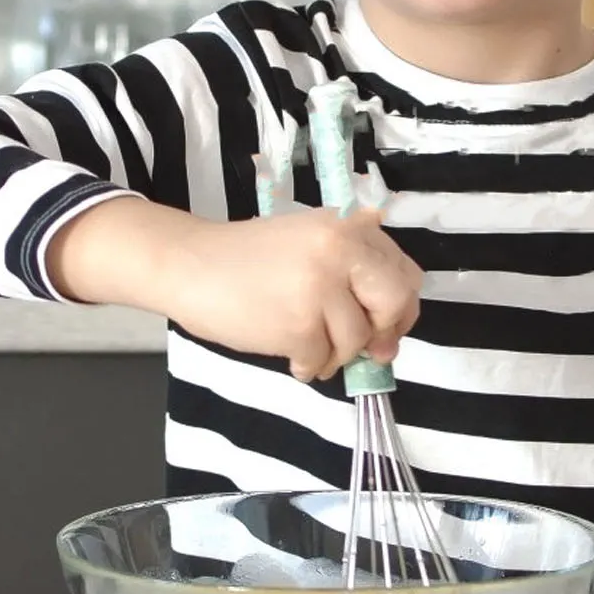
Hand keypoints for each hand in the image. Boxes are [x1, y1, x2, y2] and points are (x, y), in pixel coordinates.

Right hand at [170, 204, 425, 380]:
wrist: (188, 264)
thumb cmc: (248, 258)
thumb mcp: (309, 240)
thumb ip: (352, 271)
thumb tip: (390, 334)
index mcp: (347, 227)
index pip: (404, 272)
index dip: (401, 306)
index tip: (384, 322)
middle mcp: (340, 251)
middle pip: (395, 303)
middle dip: (383, 331)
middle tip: (365, 347)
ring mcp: (320, 288)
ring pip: (356, 340)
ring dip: (335, 354)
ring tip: (308, 345)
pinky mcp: (298, 324)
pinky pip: (322, 360)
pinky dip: (309, 366)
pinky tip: (290, 353)